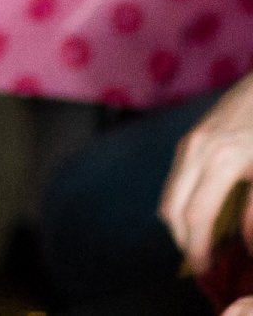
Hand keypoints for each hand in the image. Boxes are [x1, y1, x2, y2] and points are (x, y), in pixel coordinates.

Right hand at [167, 70, 252, 271]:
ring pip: (170, 197)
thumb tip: (246, 247)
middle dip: (185, 244)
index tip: (207, 273)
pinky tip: (205, 218)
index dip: (199, 249)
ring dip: (182, 226)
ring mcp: (189, 144)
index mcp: (220, 160)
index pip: (195, 216)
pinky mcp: (190, 141)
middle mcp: (196, 151)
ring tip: (205, 247)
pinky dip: (183, 207)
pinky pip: (176, 183)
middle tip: (204, 268)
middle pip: (172, 210)